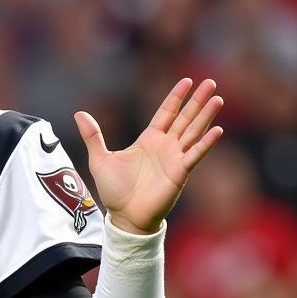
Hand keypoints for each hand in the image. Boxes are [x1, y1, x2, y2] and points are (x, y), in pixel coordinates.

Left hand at [74, 78, 223, 234]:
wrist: (124, 216)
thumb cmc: (114, 190)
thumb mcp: (99, 159)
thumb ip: (93, 136)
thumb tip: (79, 112)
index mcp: (148, 140)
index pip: (166, 113)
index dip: (176, 97)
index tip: (187, 81)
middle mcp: (165, 146)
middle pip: (185, 118)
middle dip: (197, 101)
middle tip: (210, 82)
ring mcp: (175, 159)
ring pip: (193, 132)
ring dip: (205, 116)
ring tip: (217, 98)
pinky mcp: (180, 173)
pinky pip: (195, 155)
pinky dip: (206, 143)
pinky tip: (217, 130)